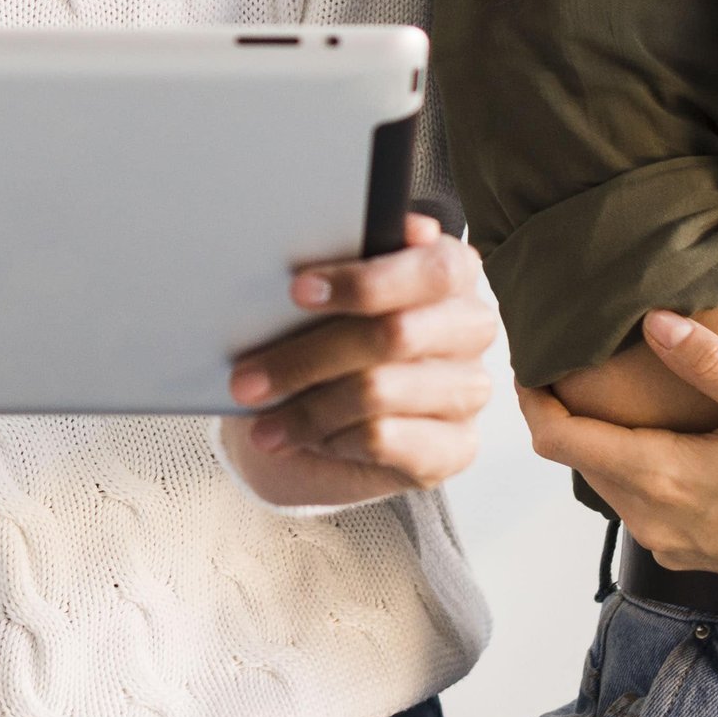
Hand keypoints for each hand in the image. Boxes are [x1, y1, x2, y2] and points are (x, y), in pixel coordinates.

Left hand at [219, 214, 497, 504]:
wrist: (322, 424)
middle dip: (308, 356)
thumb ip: (329, 276)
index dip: (366, 281)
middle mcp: (471, 327)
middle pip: (396, 335)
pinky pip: (385, 439)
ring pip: (380, 391)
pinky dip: (332, 438)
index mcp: (451, 271)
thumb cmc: (325, 344)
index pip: (433, 269)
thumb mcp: (322, 304)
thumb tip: (300, 272)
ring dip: (307, 408)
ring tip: (261, 420)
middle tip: (247, 376)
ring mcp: (469, 390)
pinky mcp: (456, 447)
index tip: (296, 290)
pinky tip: (302, 439)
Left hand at [527, 310, 717, 603]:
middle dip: (563, 412)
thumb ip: (712, 364)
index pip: (558, 439)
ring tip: (609, 393)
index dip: (532, 397)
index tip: (531, 358)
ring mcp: (669, 544)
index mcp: (662, 478)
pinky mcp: (689, 555)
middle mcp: (652, 519)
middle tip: (567, 362)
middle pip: (576, 459)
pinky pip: (636, 506)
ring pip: (606, 483)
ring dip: (599, 442)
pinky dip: (630, 470)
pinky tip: (659, 440)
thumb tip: (654, 318)